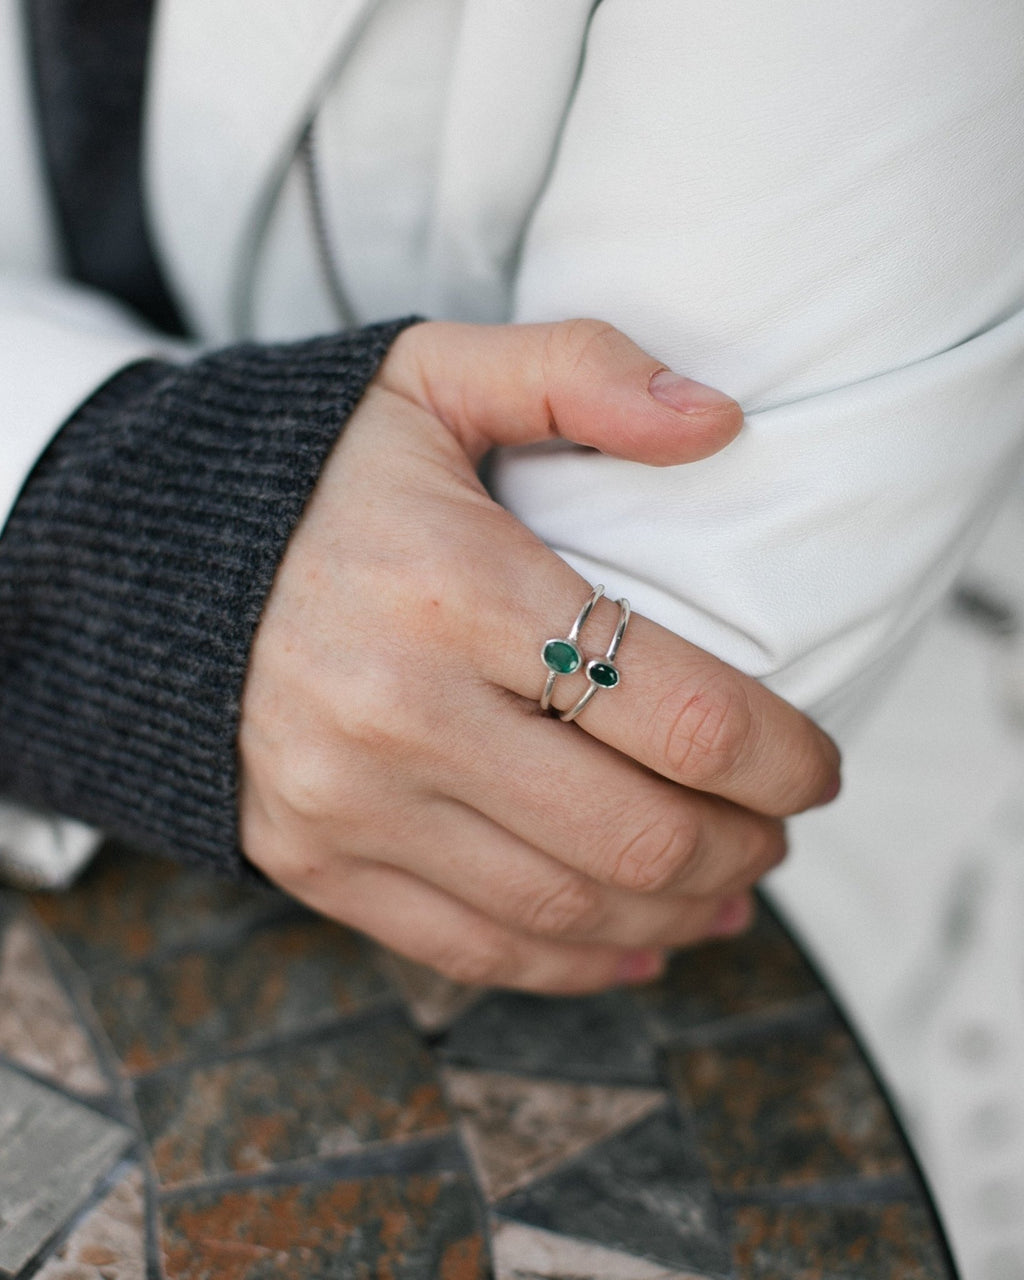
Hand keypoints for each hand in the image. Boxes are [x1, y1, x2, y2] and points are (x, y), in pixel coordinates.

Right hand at [238, 320, 839, 993]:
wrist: (145, 562)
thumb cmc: (316, 474)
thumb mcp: (435, 376)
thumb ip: (581, 372)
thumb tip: (719, 420)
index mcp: (455, 588)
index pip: (680, 712)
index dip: (784, 756)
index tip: (818, 764)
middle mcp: (400, 714)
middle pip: (639, 832)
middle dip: (745, 845)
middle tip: (777, 828)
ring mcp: (350, 805)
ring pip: (568, 908)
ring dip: (680, 911)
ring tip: (728, 888)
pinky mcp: (315, 862)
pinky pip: (474, 949)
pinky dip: (577, 963)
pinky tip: (636, 943)